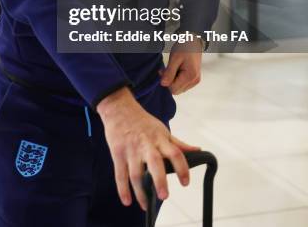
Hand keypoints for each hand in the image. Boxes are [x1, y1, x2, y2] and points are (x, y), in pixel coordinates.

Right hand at [97, 87, 199, 210]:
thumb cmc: (143, 122)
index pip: (175, 152)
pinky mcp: (118, 154)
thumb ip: (178, 143)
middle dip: (159, 180)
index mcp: (160, 139)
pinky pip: (120, 174)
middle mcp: (146, 145)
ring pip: (136, 173)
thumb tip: (197, 150)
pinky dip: (123, 189)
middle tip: (164, 196)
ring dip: (140, 191)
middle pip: (155, 163)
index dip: (182, 167)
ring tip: (146, 205)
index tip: (186, 182)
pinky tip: (127, 201)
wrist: (119, 109)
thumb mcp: (162, 130)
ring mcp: (131, 150)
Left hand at [160, 38, 202, 94]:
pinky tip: (177, 70)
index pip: (174, 89)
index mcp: (190, 76)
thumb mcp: (174, 58)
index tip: (163, 71)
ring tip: (173, 68)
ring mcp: (195, 81)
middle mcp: (194, 81)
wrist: (193, 41)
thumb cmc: (185, 47)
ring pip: (179, 88)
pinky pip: (182, 85)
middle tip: (166, 69)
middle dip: (169, 81)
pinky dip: (177, 79)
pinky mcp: (194, 79)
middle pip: (177, 90)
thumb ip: (169, 72)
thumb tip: (163, 84)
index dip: (166, 81)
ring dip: (173, 80)